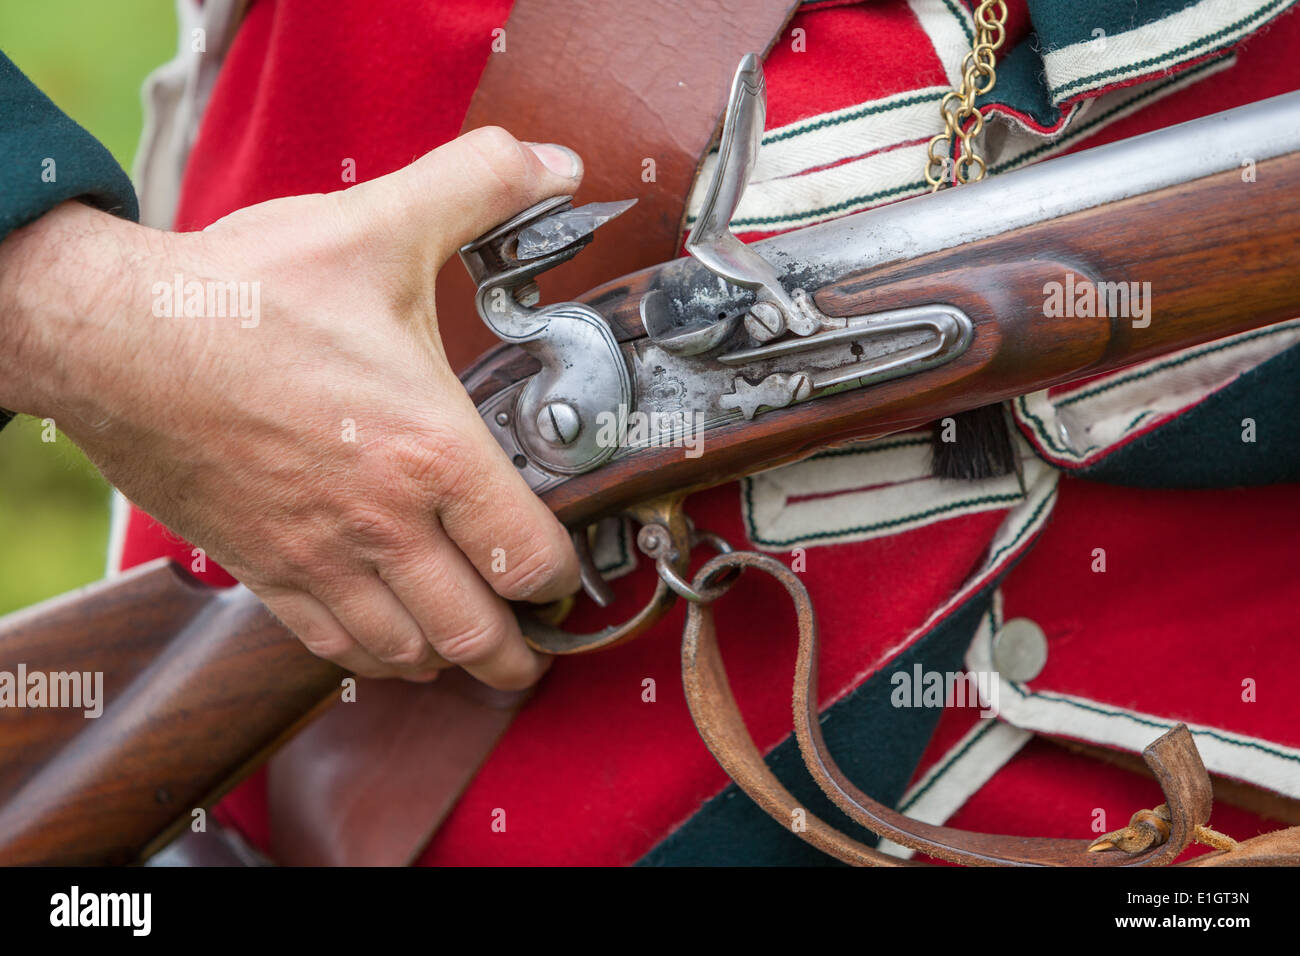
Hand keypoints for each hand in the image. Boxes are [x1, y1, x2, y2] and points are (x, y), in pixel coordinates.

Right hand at [0, 128, 584, 688]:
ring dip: (448, 657)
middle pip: (474, 633)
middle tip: (535, 643)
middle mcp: (380, 523)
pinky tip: (387, 638)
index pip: (527, 556)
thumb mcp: (376, 226)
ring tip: (470, 644)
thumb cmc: (243, 296)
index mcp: (428, 451)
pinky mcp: (262, 567)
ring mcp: (317, 556)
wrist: (115, 337)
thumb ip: (478, 187)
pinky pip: (329, 647)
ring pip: (405, 652)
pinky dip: (373, 656)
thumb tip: (555, 162)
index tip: (568, 572)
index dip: (563, 578)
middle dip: (517, 651)